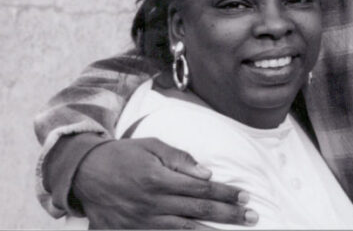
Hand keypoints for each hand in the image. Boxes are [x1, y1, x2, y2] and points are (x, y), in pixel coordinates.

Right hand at [72, 137, 254, 228]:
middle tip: (252, 217)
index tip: (245, 196)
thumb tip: (207, 173)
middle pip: (198, 211)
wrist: (82, 173)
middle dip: (229, 215)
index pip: (202, 188)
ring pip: (184, 230)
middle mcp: (152, 203)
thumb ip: (180, 159)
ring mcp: (142, 221)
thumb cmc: (122, 155)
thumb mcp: (152, 146)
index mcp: (159, 179)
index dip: (226, 193)